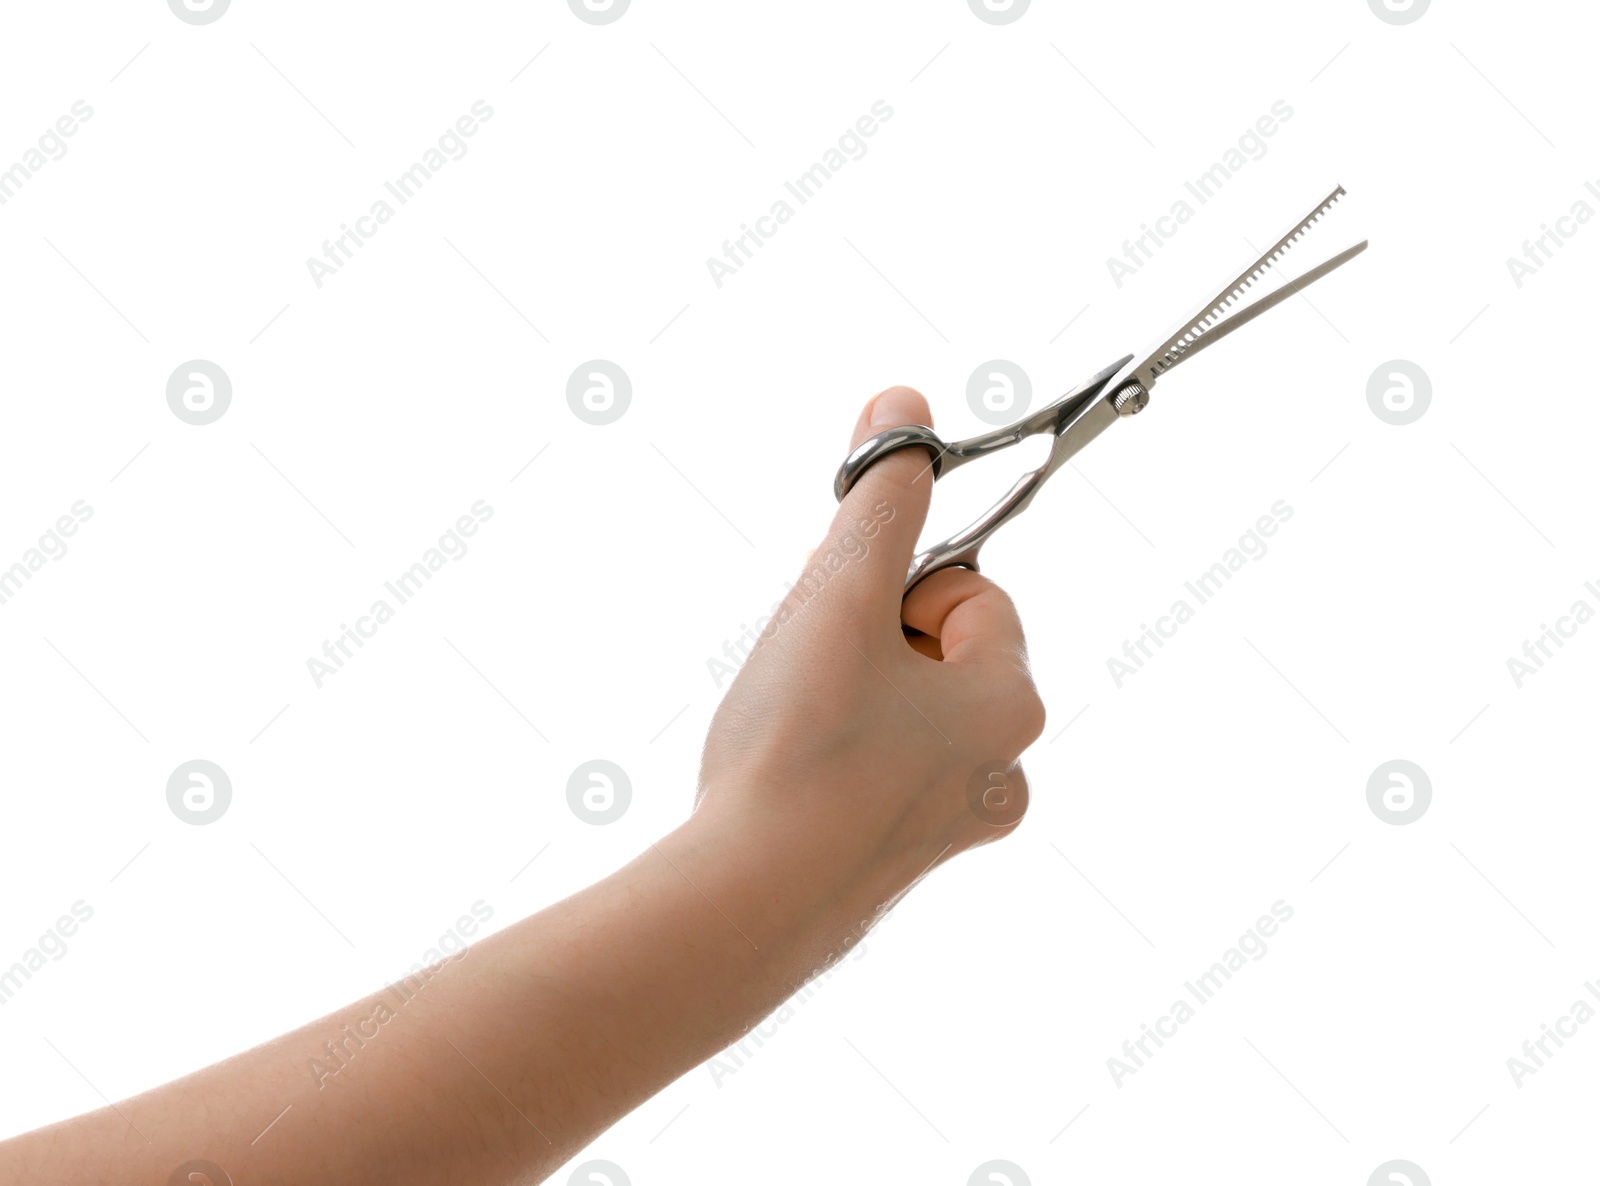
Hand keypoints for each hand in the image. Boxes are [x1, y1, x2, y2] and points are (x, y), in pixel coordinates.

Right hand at [694, 385, 1047, 966]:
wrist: (745, 905)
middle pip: (936, 652)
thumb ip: (881, 497)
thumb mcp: (840, 595)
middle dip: (866, 634)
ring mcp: (951, 825)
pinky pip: (875, 771)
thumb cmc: (801, 750)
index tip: (835, 599)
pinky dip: (834, 752)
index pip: (971, 593)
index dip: (896, 581)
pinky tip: (783, 769)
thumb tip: (906, 408)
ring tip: (786, 715)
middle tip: (804, 653)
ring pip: (903, 712)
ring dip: (847, 689)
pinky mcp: (896, 862)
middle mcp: (1001, 769)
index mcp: (1010, 702)